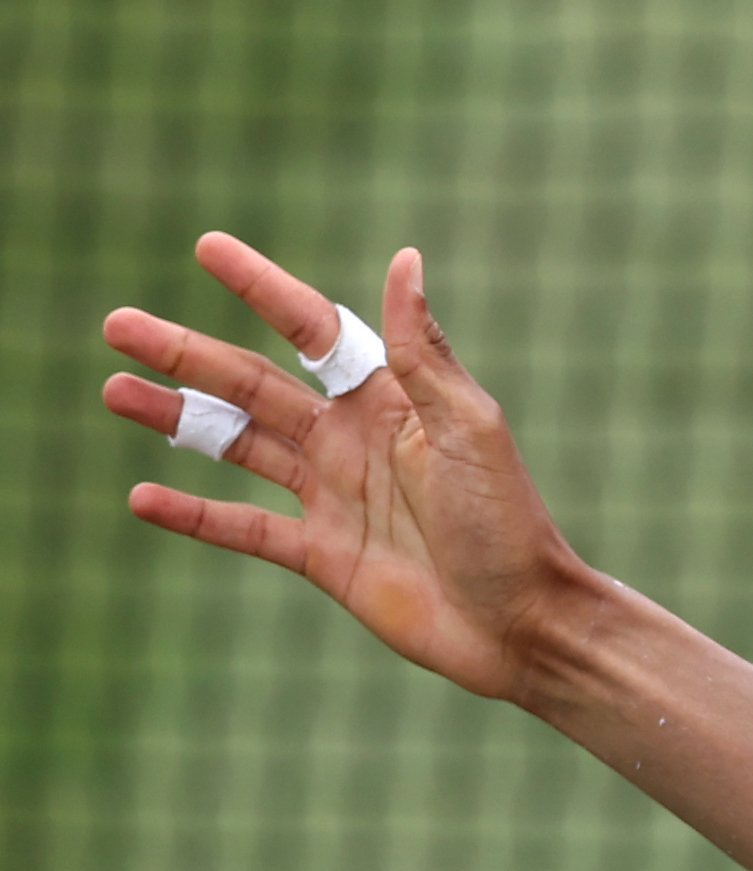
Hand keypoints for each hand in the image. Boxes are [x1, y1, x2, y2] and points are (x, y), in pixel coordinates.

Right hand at [102, 234, 592, 704]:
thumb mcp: (468, 428)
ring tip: (111, 388)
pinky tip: (140, 495)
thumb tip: (405, 259)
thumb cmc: (509, 522)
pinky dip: (193, 514)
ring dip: (175, 417)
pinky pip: (243, 528)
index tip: (208, 247)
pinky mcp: (322, 555)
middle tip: (116, 322)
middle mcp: (353, 440)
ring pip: (237, 445)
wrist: (522, 622)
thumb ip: (422, 353)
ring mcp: (333, 496)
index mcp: (392, 402)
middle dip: (186, 353)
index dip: (263, 289)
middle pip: (254, 384)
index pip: (314, 331)